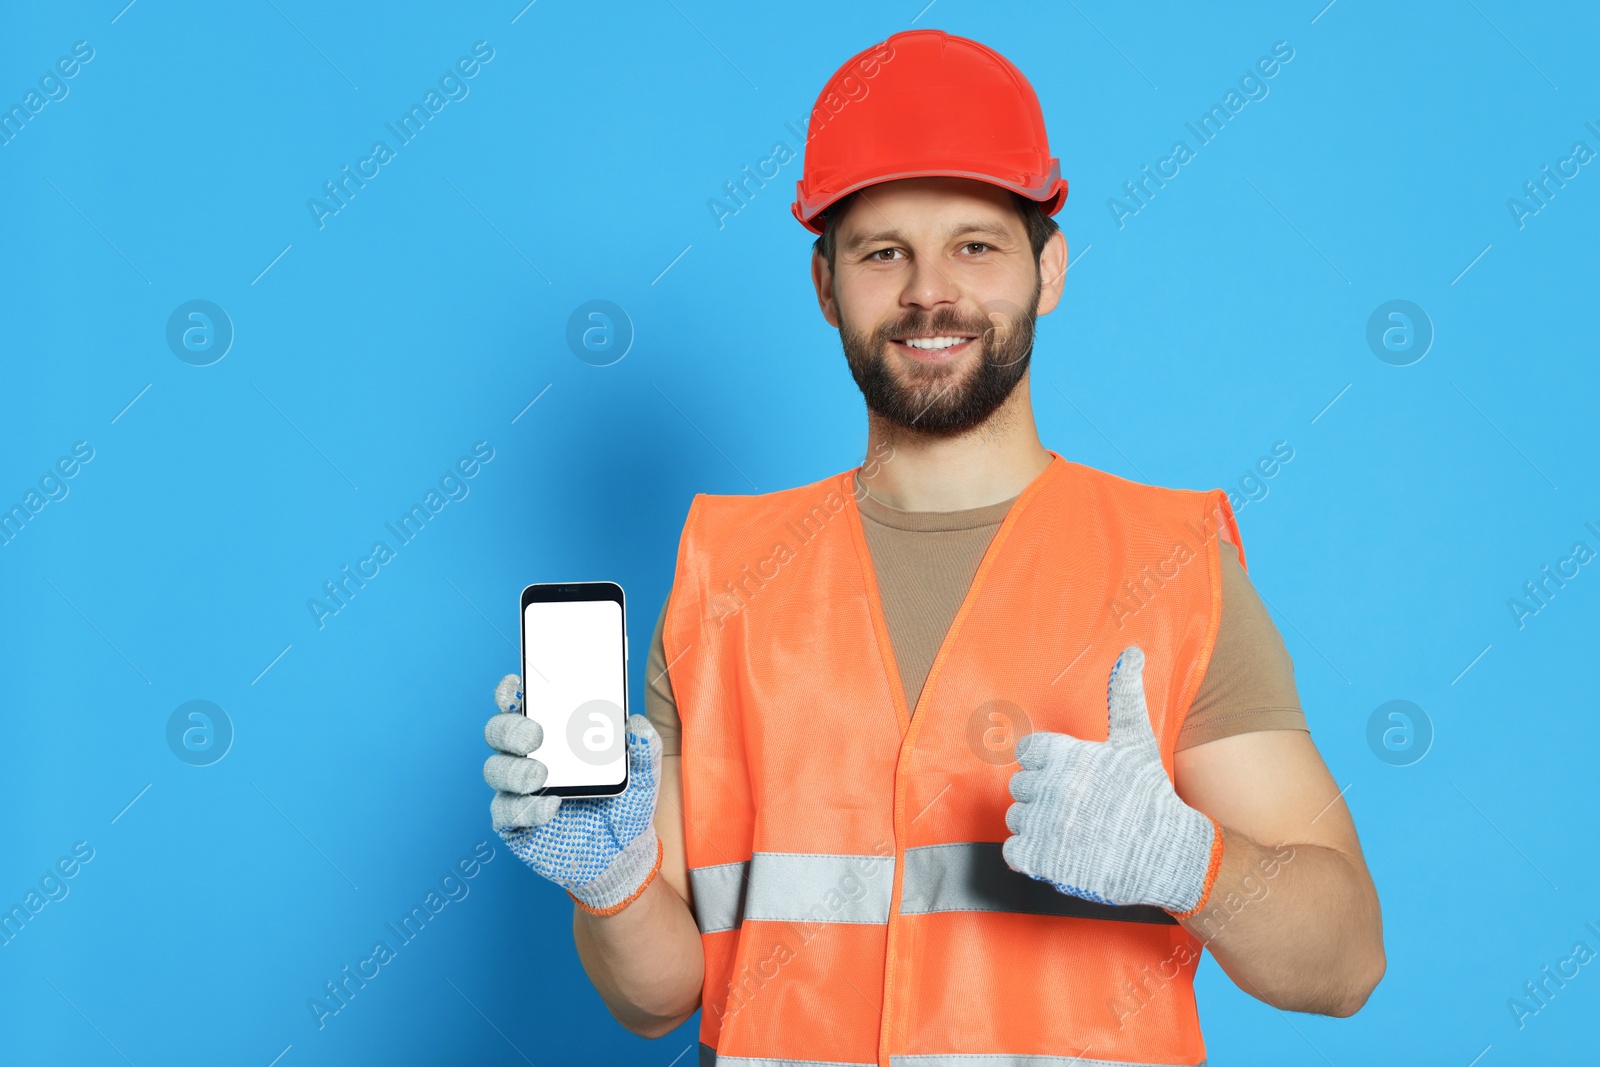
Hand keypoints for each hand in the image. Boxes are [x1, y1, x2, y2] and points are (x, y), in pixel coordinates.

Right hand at [483, 674, 663, 914]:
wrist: (622, 854)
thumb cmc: (625, 805)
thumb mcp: (644, 775)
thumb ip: (645, 747)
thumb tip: (636, 723)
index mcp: (555, 735)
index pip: (522, 705)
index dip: (511, 692)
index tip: (516, 686)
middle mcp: (529, 757)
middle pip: (498, 731)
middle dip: (510, 728)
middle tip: (535, 735)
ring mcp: (518, 790)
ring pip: (495, 769)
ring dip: (515, 770)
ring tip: (541, 777)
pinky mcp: (515, 823)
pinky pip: (505, 811)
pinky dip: (526, 808)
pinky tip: (550, 807)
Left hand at [1001, 647, 1222, 915]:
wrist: (1168, 855)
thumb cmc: (1151, 796)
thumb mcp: (1136, 742)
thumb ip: (1125, 696)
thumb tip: (1131, 652)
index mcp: (1068, 755)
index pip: (1029, 752)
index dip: (1048, 765)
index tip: (1072, 778)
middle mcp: (1053, 787)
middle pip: (1021, 785)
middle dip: (1044, 795)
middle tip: (1078, 807)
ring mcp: (1046, 825)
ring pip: (1017, 818)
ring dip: (1038, 826)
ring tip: (1073, 831)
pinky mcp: (1042, 860)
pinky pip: (1013, 851)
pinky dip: (1030, 854)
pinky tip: (1059, 851)